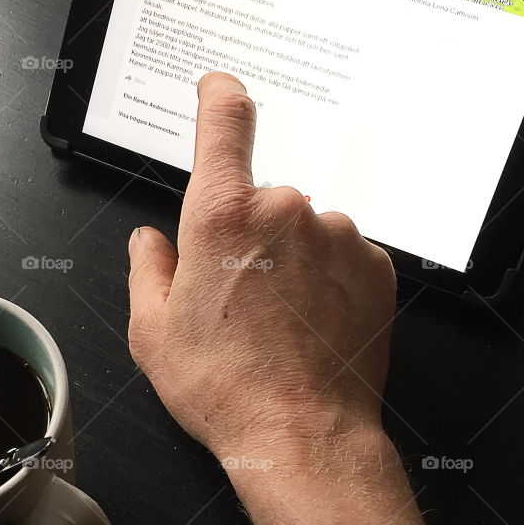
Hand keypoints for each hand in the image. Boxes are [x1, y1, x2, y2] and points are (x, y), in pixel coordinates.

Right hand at [127, 72, 429, 524]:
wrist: (303, 434)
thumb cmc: (226, 388)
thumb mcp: (154, 332)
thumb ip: (149, 270)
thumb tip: (151, 243)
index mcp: (222, 215)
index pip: (225, 121)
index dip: (219, 96)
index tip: (219, 90)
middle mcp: (286, 211)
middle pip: (262, 198)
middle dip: (249, 236)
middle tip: (239, 296)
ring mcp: (338, 236)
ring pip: (306, 230)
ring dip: (292, 260)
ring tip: (279, 322)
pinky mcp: (374, 265)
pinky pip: (342, 256)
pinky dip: (327, 280)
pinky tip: (311, 324)